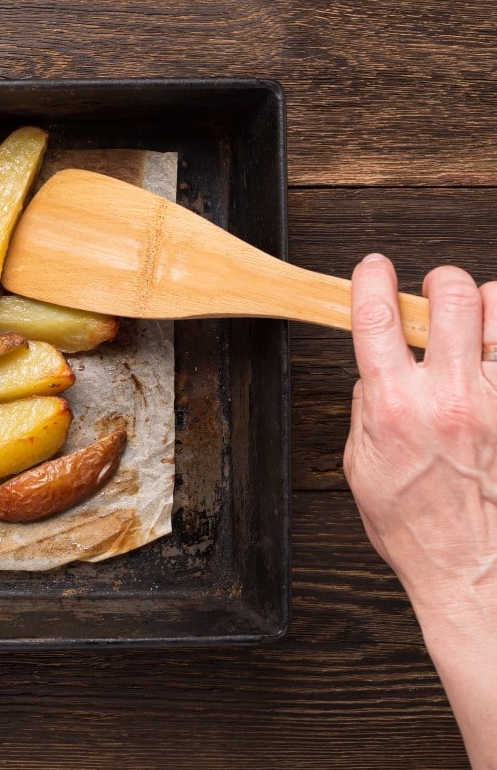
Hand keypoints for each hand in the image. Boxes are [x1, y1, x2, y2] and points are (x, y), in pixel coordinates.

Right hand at [345, 255, 496, 767]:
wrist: (478, 577)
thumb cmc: (422, 534)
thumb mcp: (362, 471)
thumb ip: (367, 412)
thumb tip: (376, 373)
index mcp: (395, 408)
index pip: (375, 315)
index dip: (370, 278)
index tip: (372, 270)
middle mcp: (452, 397)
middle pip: (450, 293)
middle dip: (438, 285)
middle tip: (435, 300)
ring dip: (486, 309)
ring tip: (479, 331)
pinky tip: (496, 366)